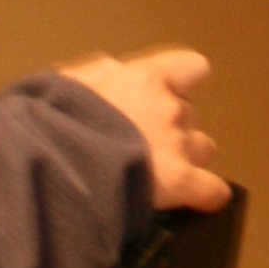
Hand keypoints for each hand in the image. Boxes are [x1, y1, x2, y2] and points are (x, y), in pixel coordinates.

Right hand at [62, 47, 229, 213]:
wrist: (58, 159)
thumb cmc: (56, 118)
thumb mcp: (70, 80)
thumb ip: (99, 74)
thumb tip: (112, 73)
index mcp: (145, 79)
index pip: (190, 67)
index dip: (181, 82)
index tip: (168, 93)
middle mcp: (169, 108)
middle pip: (188, 114)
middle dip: (170, 126)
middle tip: (141, 142)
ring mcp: (178, 145)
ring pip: (203, 148)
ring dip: (186, 157)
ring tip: (158, 172)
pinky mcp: (181, 181)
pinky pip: (212, 189)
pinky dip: (207, 195)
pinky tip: (200, 200)